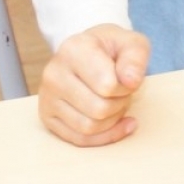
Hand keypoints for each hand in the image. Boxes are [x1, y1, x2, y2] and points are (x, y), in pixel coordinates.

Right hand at [37, 23, 151, 146]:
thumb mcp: (132, 43)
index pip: (107, 85)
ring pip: (89, 127)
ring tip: (115, 102)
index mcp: (74, 50)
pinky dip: (104, 136)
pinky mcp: (47, 117)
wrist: (88, 52)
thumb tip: (131, 81)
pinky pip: (79, 139)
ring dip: (112, 120)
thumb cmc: (112, 49)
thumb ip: (136, 58)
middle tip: (123, 92)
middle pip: (99, 109)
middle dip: (120, 104)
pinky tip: (118, 123)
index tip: (129, 79)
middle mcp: (54, 73)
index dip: (126, 87)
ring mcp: (47, 97)